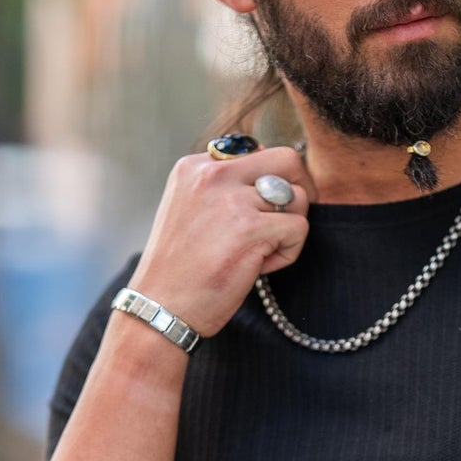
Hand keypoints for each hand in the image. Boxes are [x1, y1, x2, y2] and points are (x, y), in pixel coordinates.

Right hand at [133, 145, 314, 338]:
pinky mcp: (251, 228)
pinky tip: (260, 267)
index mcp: (195, 166)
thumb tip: (270, 181)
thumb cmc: (179, 269)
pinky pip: (298, 228)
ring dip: (289, 226)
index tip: (256, 213)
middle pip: (286, 160)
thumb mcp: (190, 210)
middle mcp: (212, 174)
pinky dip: (288, 252)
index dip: (267, 183)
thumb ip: (223, 189)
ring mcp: (232, 199)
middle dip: (300, 188)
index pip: (256, 153)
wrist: (160, 307)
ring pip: (297, 196)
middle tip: (291, 219)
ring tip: (262, 251)